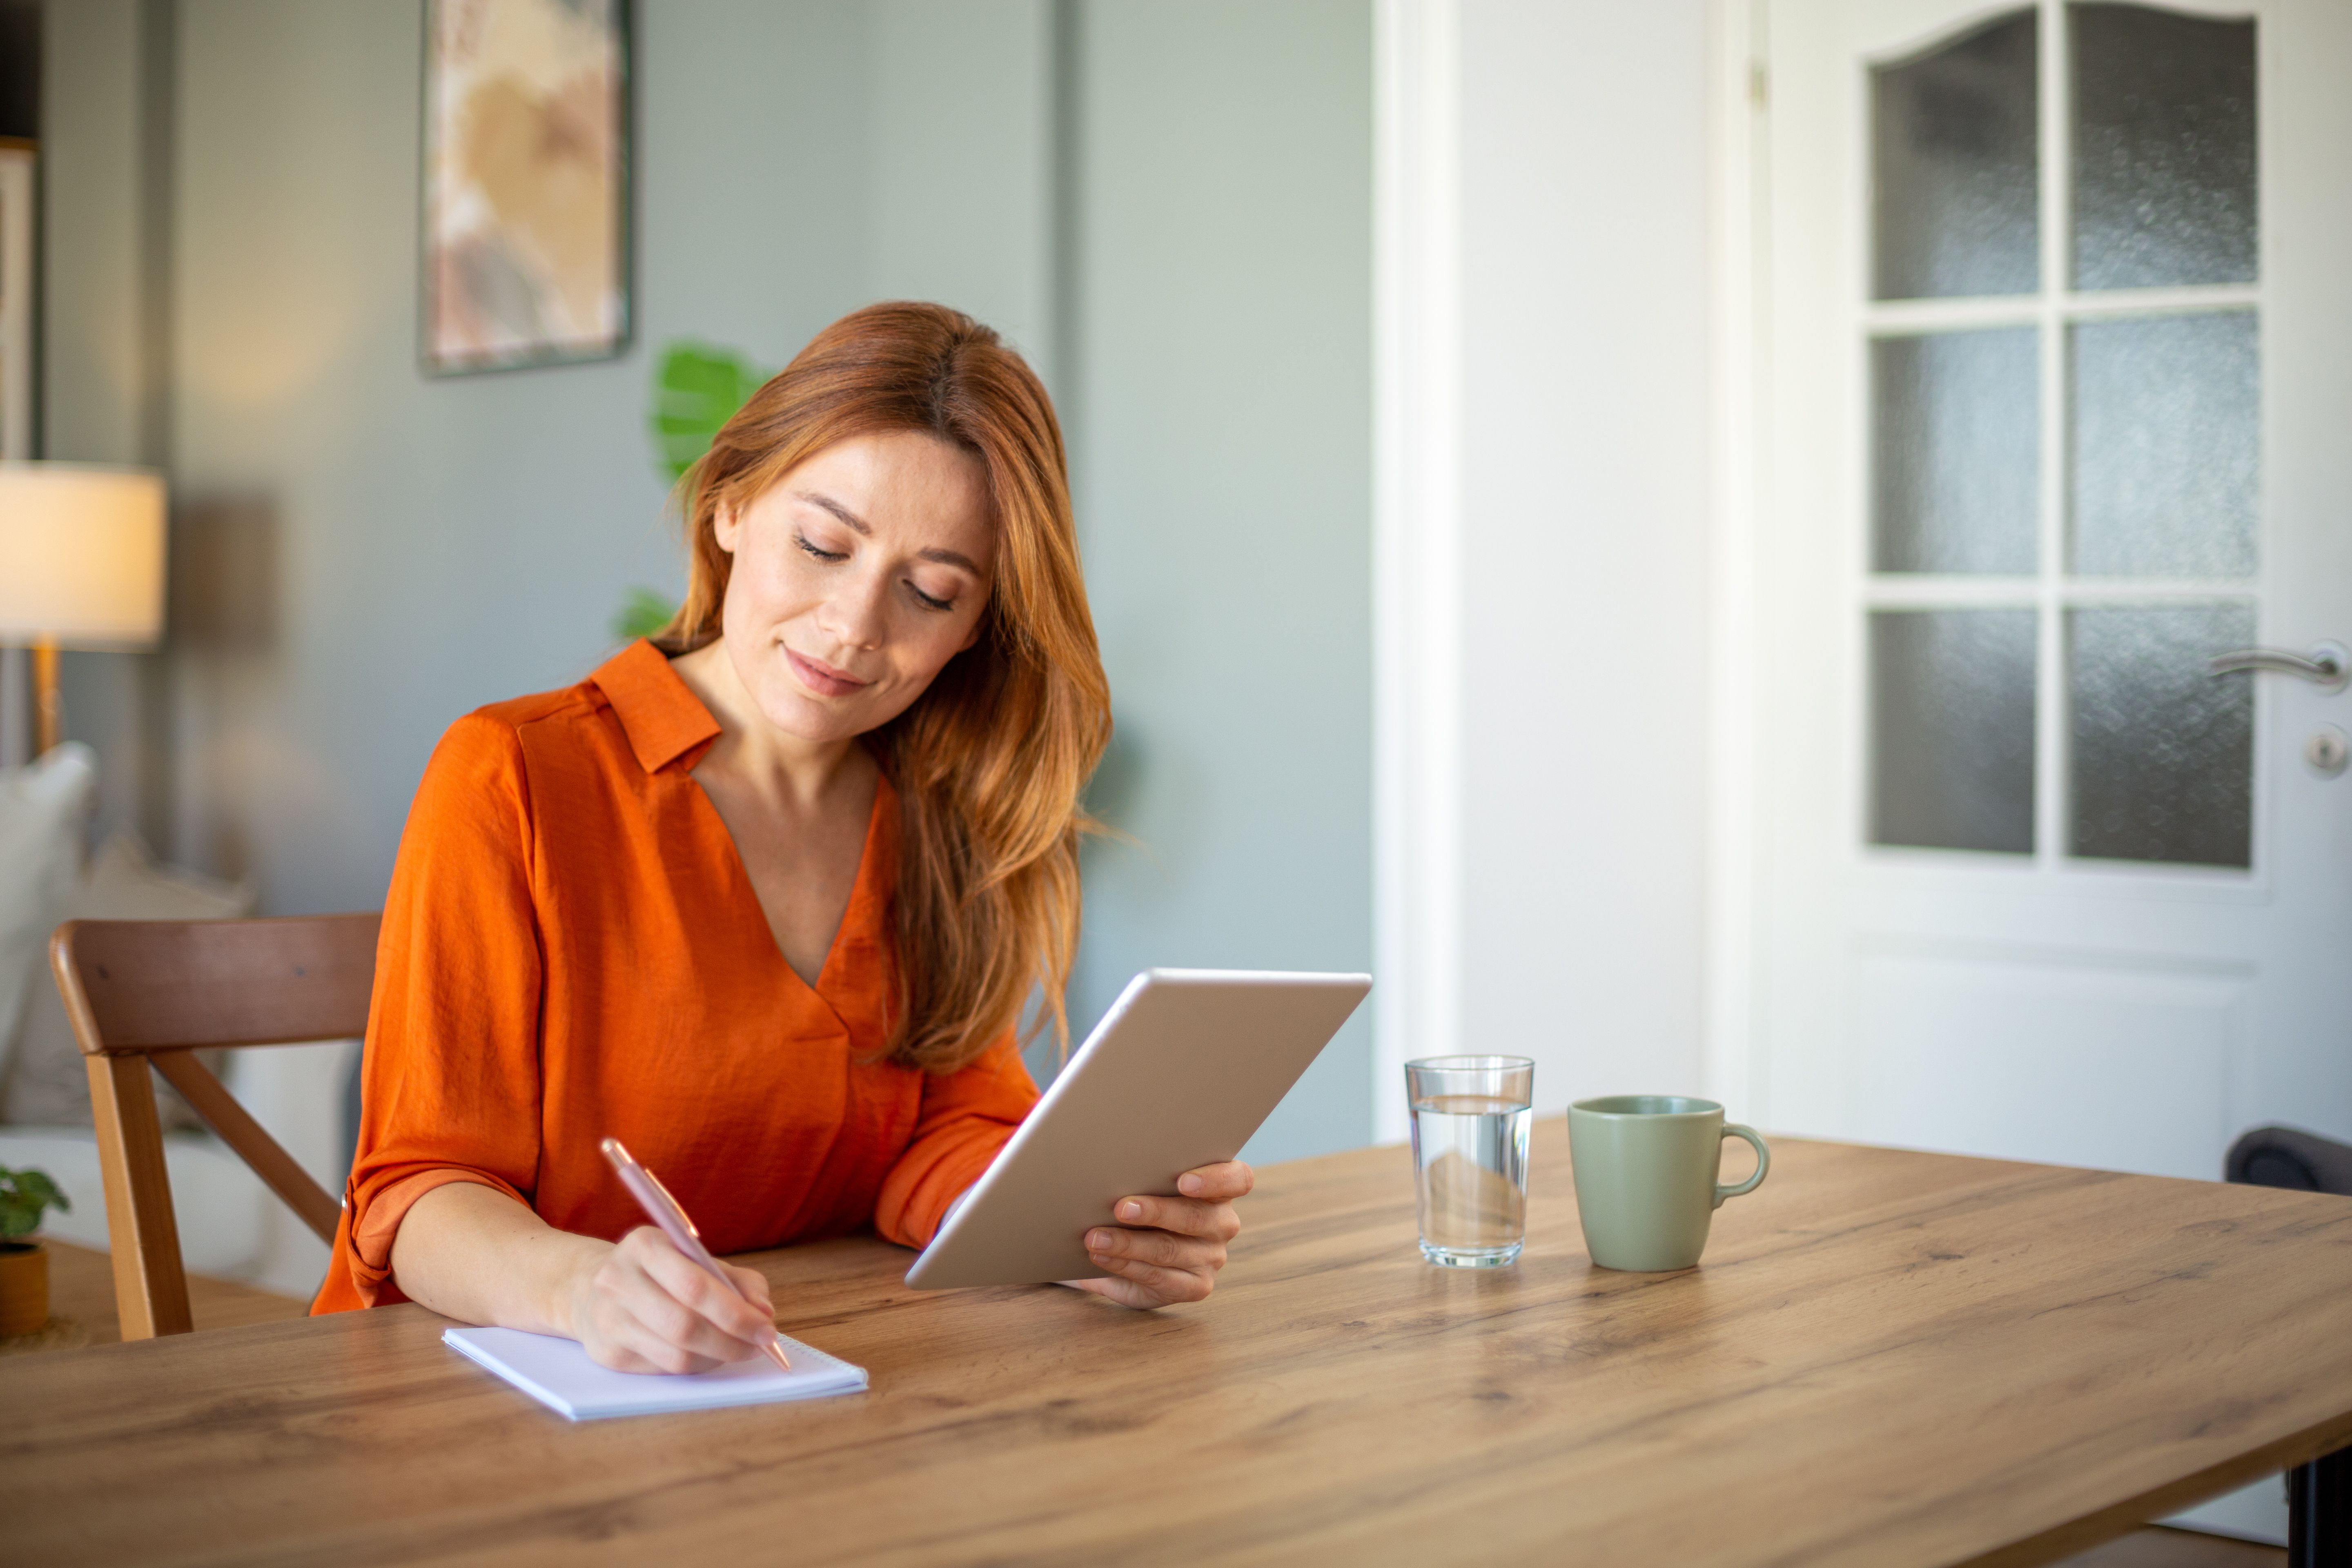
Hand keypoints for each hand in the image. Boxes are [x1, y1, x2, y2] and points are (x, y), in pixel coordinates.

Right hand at [563, 1225, 778, 1373]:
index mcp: (644, 1246)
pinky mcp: (608, 1353)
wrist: (589, 1285)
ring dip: (717, 1358)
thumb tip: (764, 1313)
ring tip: (739, 1350)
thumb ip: (740, 1281)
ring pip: (675, 1356)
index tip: (766, 1328)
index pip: (694, 1286)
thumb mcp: (697, 1258)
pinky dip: (696, 1366)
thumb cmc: (659, 1271)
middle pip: (684, 1326)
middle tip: (760, 1345)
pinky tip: (708, 1355)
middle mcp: (619, 1281)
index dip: (736, 1313)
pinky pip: (663, 1370)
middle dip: (732, 1341)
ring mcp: (609, 1320)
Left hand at [1065, 1160, 1253, 1308]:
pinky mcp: (1197, 1287)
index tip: (1183, 1180)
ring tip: (1096, 1237)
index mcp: (1221, 1190)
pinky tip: (1103, 1257)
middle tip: (1121, 1208)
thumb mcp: (1149, 1186)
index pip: (1237, 1179)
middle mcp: (1223, 1223)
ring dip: (1129, 1244)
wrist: (1138, 1256)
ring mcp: (1213, 1257)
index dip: (1214, 1179)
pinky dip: (1127, 1266)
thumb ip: (1145, 1174)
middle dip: (1155, 1212)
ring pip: (1171, 1249)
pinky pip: (1161, 1278)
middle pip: (1196, 1216)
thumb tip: (1105, 1160)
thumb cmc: (1145, 1207)